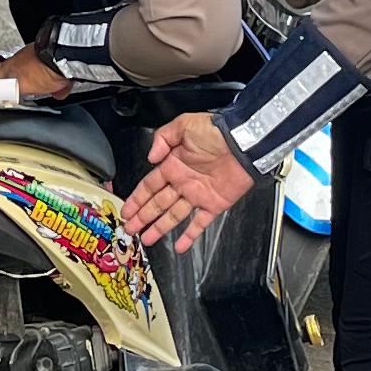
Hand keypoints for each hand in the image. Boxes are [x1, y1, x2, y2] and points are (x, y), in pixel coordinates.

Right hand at [123, 113, 256, 247]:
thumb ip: (162, 138)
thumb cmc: (217, 131)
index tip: (127, 210)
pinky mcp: (214, 204)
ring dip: (159, 228)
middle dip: (142, 217)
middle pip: (157, 204)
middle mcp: (183, 182)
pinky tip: (179, 246)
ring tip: (146, 239)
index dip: (136, 199)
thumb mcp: (183, 125)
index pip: (149, 186)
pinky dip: (189, 236)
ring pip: (173, 216)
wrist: (244, 142)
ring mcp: (198, 195)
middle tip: (130, 228)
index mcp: (174, 165)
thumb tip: (150, 157)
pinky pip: (199, 224)